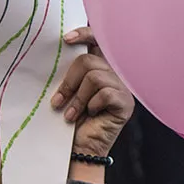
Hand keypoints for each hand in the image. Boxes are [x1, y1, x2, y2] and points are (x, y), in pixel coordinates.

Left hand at [52, 28, 133, 159]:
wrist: (79, 148)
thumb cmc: (71, 120)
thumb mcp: (67, 92)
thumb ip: (69, 73)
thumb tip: (59, 52)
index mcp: (99, 68)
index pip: (97, 41)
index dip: (84, 34)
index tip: (66, 40)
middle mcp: (113, 74)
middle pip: (88, 61)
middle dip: (69, 81)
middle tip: (58, 101)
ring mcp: (122, 88)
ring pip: (95, 77)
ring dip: (77, 97)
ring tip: (71, 114)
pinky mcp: (125, 103)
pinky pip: (105, 93)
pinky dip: (91, 105)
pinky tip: (90, 115)